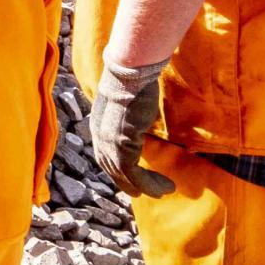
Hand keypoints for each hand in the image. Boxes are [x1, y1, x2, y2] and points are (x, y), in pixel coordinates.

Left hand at [88, 60, 175, 196]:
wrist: (129, 71)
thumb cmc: (132, 81)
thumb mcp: (126, 104)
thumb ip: (127, 117)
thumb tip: (138, 120)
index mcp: (97, 125)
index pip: (105, 155)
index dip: (117, 170)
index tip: (132, 179)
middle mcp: (99, 135)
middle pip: (111, 168)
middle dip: (127, 183)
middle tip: (143, 193)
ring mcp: (108, 141)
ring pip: (124, 174)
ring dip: (145, 186)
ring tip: (164, 190)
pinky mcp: (122, 145)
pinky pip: (135, 174)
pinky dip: (150, 184)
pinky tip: (166, 186)